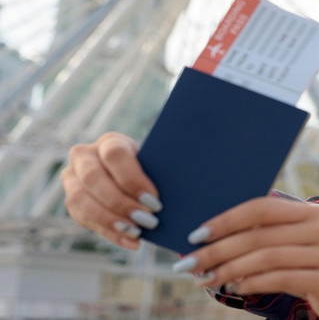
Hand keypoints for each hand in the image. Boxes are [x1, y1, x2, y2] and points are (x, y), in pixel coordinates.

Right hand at [62, 132, 161, 248]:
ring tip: (138, 233)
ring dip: (111, 220)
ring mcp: (72, 178)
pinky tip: (131, 242)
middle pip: (93, 178)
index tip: (155, 200)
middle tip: (149, 220)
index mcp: (110, 142)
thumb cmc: (151, 169)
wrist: (132, 177)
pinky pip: (83, 219)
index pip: (115, 155)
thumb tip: (181, 189)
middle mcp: (84, 156)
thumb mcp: (155, 164)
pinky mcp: (71, 201)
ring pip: (81, 200)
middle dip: (122, 203)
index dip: (133, 179)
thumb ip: (161, 173)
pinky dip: (109, 233)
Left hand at [175, 197, 318, 319]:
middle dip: (217, 250)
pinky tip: (235, 288)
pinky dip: (252, 283)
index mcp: (311, 212)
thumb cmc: (317, 266)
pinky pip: (280, 278)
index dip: (226, 219)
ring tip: (207, 279)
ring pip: (266, 257)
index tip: (196, 235)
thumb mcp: (296, 244)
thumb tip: (212, 240)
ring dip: (229, 269)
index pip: (262, 208)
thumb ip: (267, 236)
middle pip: (259, 235)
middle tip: (188, 263)